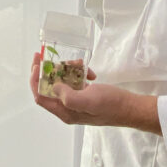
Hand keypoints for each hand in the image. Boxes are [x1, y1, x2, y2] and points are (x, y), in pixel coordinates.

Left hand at [30, 52, 160, 134]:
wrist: (131, 108)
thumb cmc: (111, 105)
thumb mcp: (88, 100)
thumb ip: (68, 96)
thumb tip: (54, 86)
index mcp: (65, 112)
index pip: (40, 96)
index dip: (35, 80)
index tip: (37, 64)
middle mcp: (68, 107)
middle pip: (50, 86)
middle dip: (50, 70)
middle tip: (48, 55)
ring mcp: (77, 100)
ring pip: (64, 80)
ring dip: (69, 69)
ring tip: (80, 64)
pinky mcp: (85, 94)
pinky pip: (76, 80)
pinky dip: (80, 72)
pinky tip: (90, 72)